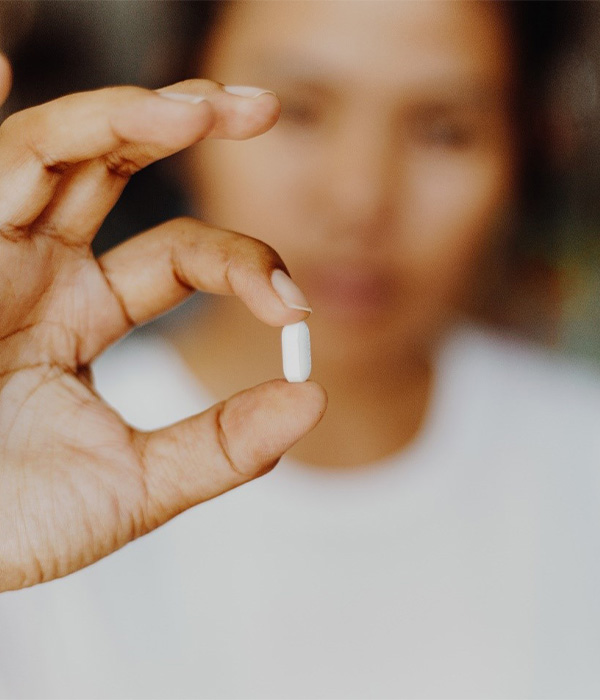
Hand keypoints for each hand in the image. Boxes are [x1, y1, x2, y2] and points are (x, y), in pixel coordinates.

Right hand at [0, 76, 326, 591]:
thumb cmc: (13, 522)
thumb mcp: (133, 486)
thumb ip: (220, 447)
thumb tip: (312, 400)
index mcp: (83, 314)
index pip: (184, 255)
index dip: (246, 267)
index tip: (294, 308)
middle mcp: (38, 270)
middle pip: (117, 167)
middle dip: (186, 126)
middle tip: (258, 108)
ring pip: (54, 151)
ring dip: (122, 116)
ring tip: (196, 109)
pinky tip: (2, 66)